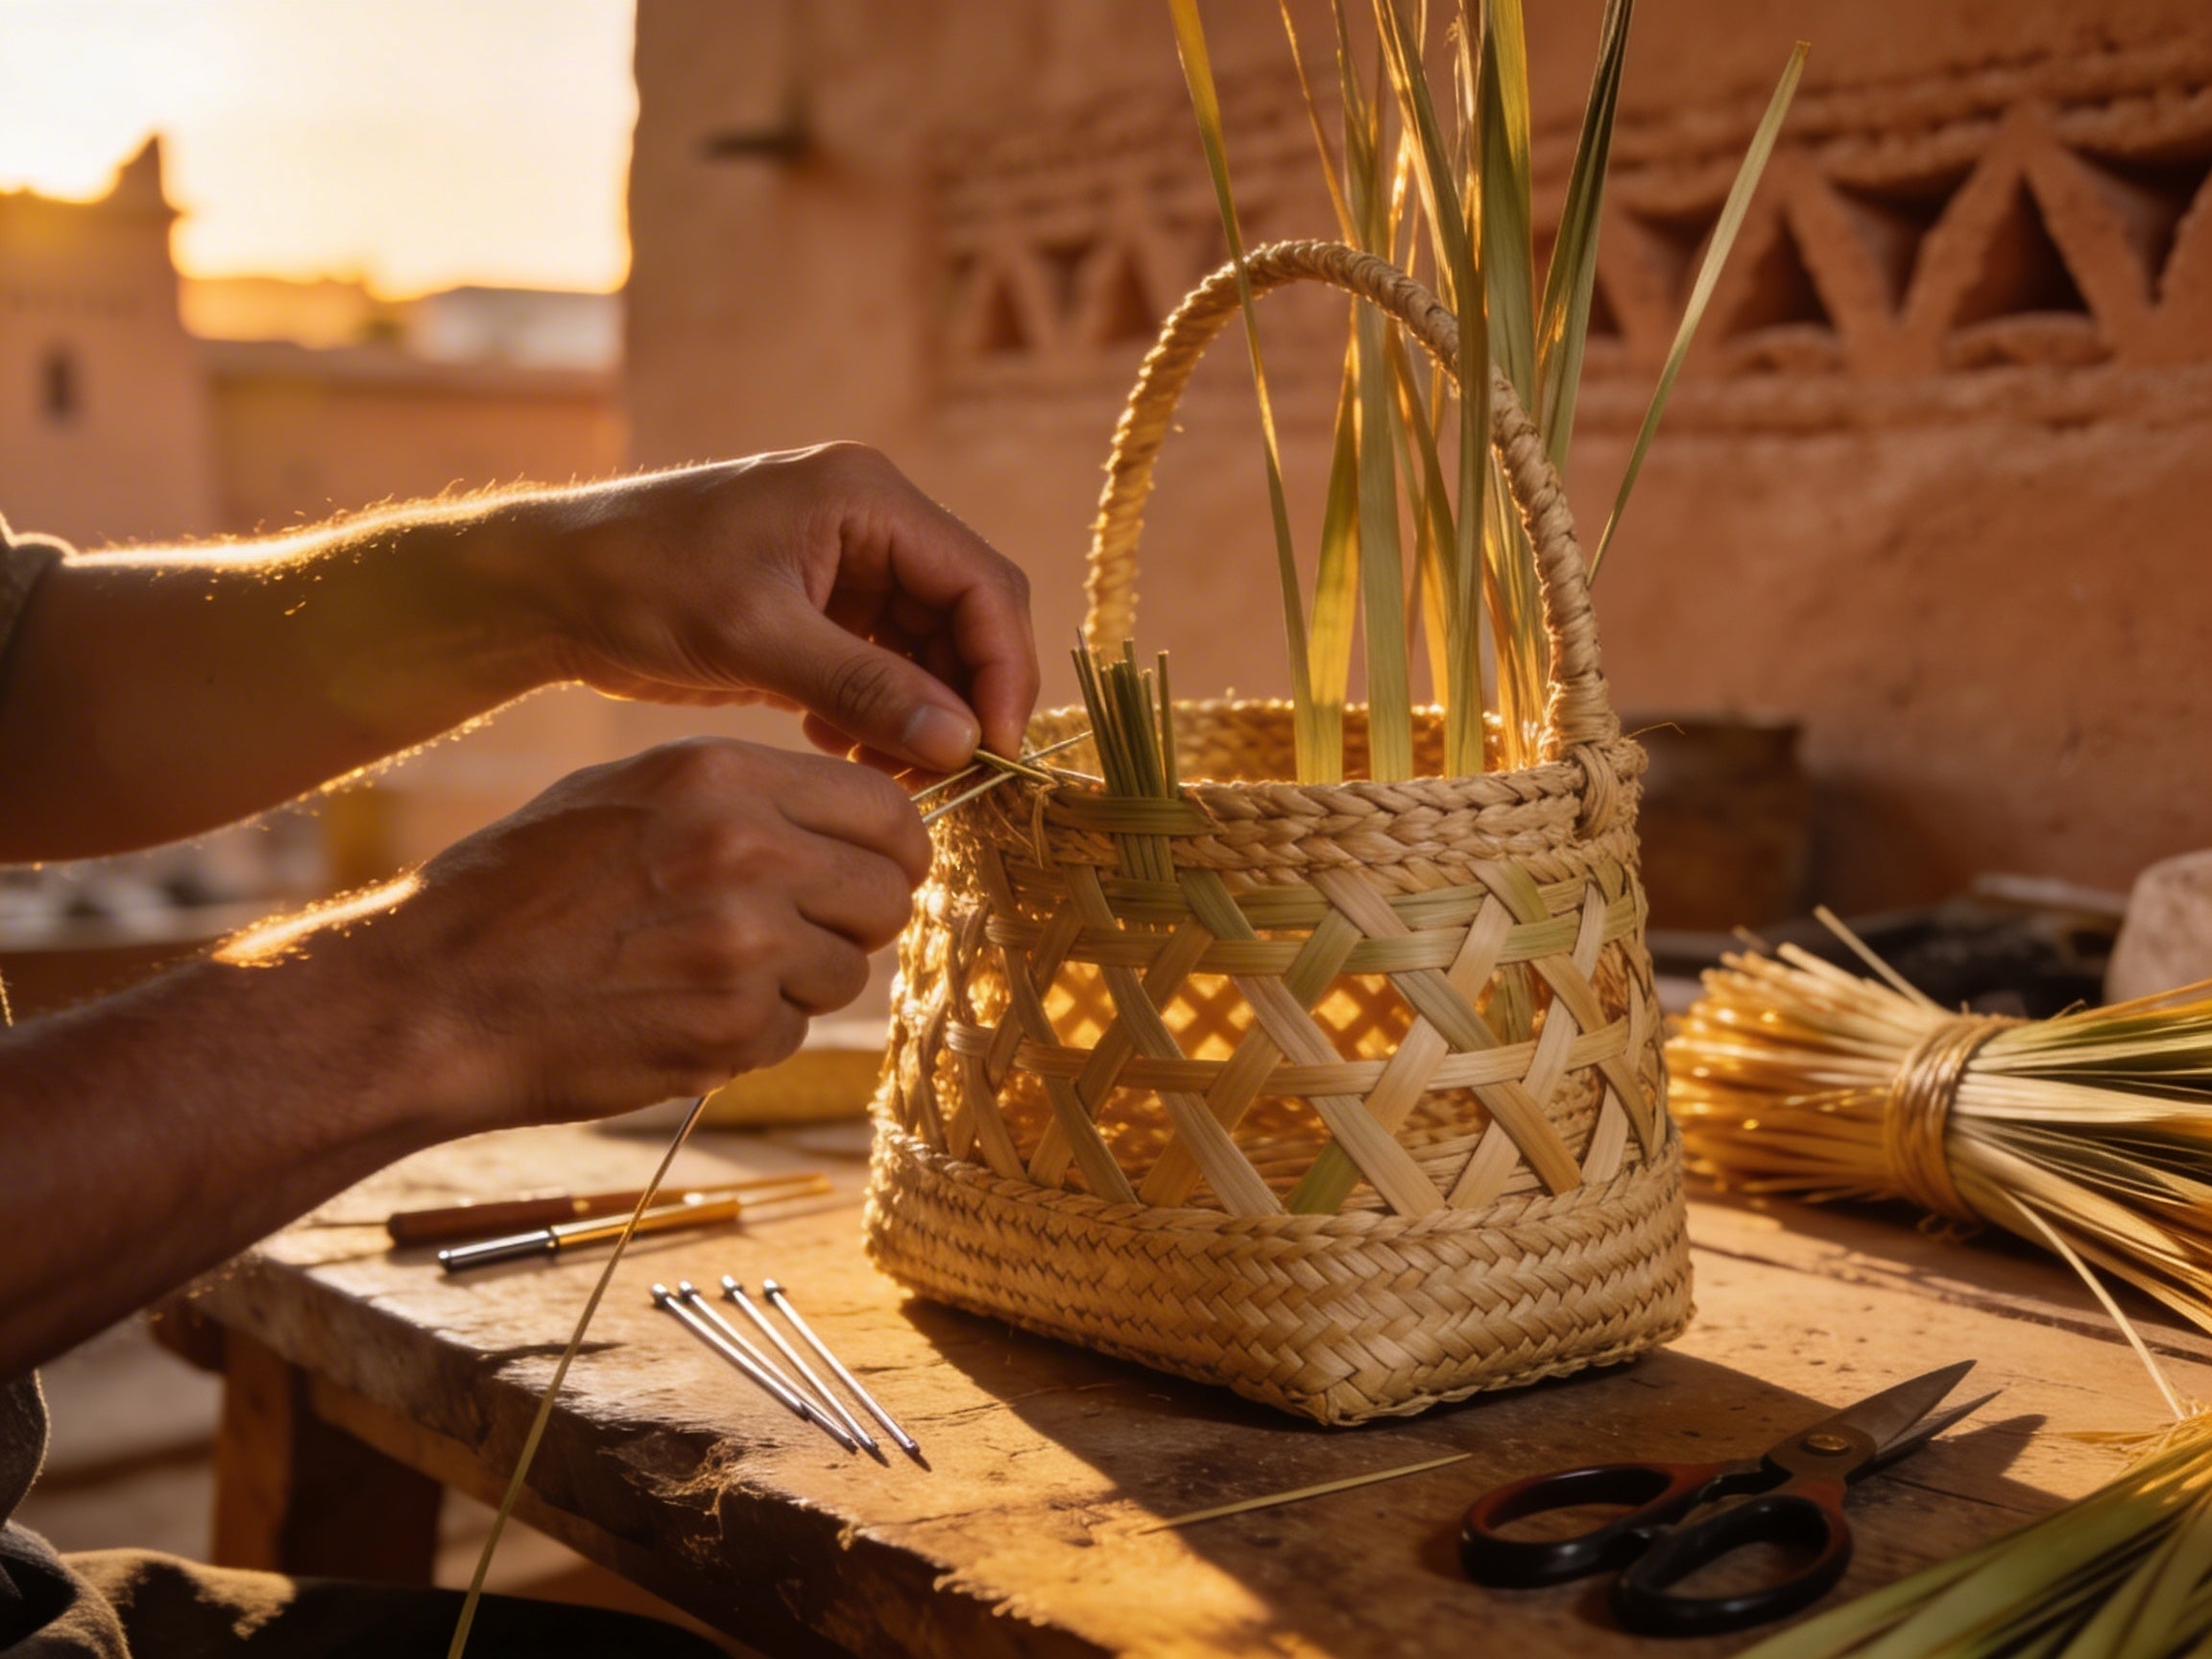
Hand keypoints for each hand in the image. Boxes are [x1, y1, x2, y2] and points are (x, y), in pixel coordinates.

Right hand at [325, 738, 929, 1127]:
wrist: (436, 994)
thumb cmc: (524, 888)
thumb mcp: (631, 794)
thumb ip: (747, 797)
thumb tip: (848, 821)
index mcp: (724, 778)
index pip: (889, 810)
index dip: (894, 850)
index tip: (875, 870)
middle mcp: (748, 853)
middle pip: (887, 894)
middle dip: (855, 919)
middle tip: (797, 930)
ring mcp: (745, 948)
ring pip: (846, 970)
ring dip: (799, 980)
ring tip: (706, 969)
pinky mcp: (730, 1030)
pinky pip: (794, 1032)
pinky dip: (752, 1032)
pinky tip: (678, 1011)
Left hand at [533, 444, 1037, 771]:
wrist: (549, 588)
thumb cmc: (640, 585)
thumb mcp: (755, 637)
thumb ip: (864, 688)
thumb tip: (963, 743)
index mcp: (868, 497)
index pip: (981, 582)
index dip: (1003, 669)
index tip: (994, 750)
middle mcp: (871, 523)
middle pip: (966, 618)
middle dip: (964, 700)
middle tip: (946, 778)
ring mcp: (846, 567)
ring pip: (928, 651)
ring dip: (922, 717)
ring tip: (887, 775)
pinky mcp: (818, 610)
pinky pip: (882, 667)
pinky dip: (878, 715)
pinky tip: (838, 751)